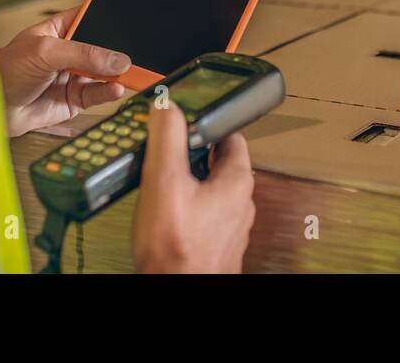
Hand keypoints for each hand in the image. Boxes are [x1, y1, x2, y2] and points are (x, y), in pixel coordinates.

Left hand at [0, 7, 127, 136]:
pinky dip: (109, 91)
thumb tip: (116, 59)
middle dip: (117, 51)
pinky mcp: (74, 99)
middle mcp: (68, 52)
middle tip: (135, 52)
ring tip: (131, 73)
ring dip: (117, 73)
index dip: (108, 16)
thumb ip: (83, 54)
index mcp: (59, 29)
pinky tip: (116, 87)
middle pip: (102, 48)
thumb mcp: (45, 52)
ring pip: (103, 72)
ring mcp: (72, 76)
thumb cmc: (4, 71)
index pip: (90, 17)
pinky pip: (98, 93)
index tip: (131, 16)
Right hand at [131, 102, 255, 273]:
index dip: (206, 122)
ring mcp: (229, 226)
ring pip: (209, 189)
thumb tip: (167, 107)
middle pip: (217, 161)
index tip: (185, 119)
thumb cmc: (177, 250)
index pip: (230, 135)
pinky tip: (164, 213)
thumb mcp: (165, 181)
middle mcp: (240, 203)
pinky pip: (202, 214)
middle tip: (164, 151)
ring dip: (186, 181)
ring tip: (159, 182)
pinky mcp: (215, 243)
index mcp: (237, 181)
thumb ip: (168, 137)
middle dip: (190, 153)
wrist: (177, 292)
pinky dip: (185, 207)